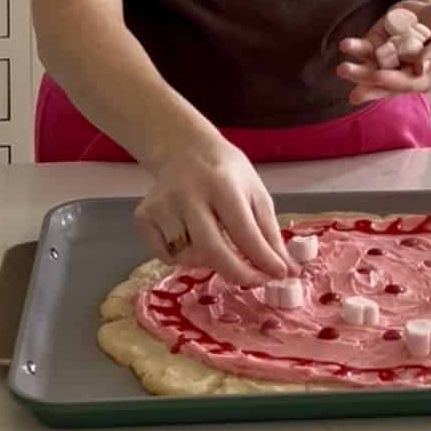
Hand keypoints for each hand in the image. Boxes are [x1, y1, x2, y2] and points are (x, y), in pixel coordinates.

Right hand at [133, 130, 294, 286]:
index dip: (263, 259)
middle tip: (254, 281)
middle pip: (211, 249)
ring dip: (209, 260)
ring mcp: (162, 206)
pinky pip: (167, 256)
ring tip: (216, 239)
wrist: (185, 150)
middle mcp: (187, 194)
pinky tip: (191, 235)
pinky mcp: (143, 216)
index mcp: (221, 183)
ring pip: (189, 256)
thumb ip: (269, 233)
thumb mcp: (255, 192)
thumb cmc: (226, 173)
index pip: (243, 230)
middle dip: (237, 273)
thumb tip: (286, 271)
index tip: (279, 275)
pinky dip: (184, 256)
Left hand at [336, 2, 430, 104]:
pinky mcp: (378, 42)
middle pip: (384, 83)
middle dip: (368, 86)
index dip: (393, 81)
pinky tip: (346, 46)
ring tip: (343, 69)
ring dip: (356, 70)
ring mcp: (388, 58)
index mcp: (424, 77)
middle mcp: (403, 72)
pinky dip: (355, 47)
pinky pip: (365, 48)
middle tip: (354, 93)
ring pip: (370, 68)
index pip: (407, 83)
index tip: (380, 77)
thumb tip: (422, 67)